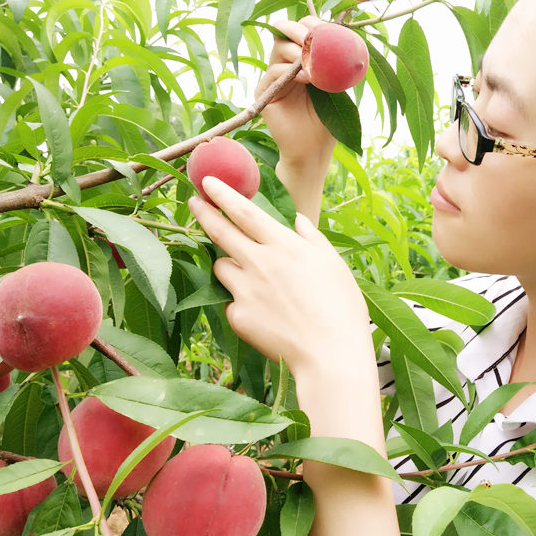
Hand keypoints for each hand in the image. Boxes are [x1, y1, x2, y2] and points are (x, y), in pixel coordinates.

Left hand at [188, 176, 371, 372]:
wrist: (329, 354)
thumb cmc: (341, 308)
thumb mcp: (334, 265)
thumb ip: (312, 238)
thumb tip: (298, 221)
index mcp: (284, 245)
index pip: (244, 211)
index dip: (222, 194)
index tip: (207, 181)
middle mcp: (259, 262)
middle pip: (220, 231)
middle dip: (203, 212)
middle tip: (194, 203)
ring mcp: (244, 289)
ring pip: (221, 267)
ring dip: (230, 266)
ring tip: (255, 281)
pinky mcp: (237, 316)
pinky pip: (231, 301)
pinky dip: (241, 302)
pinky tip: (264, 315)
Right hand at [256, 17, 335, 175]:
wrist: (314, 151)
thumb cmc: (326, 123)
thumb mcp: (335, 89)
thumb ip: (332, 64)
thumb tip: (337, 37)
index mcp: (302, 61)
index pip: (301, 31)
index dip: (311, 25)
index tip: (325, 29)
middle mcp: (285, 66)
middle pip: (283, 33)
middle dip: (298, 30)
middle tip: (311, 38)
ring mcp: (272, 79)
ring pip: (278, 49)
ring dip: (297, 52)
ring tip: (313, 65)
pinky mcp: (263, 93)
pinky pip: (273, 72)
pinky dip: (290, 72)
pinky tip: (307, 80)